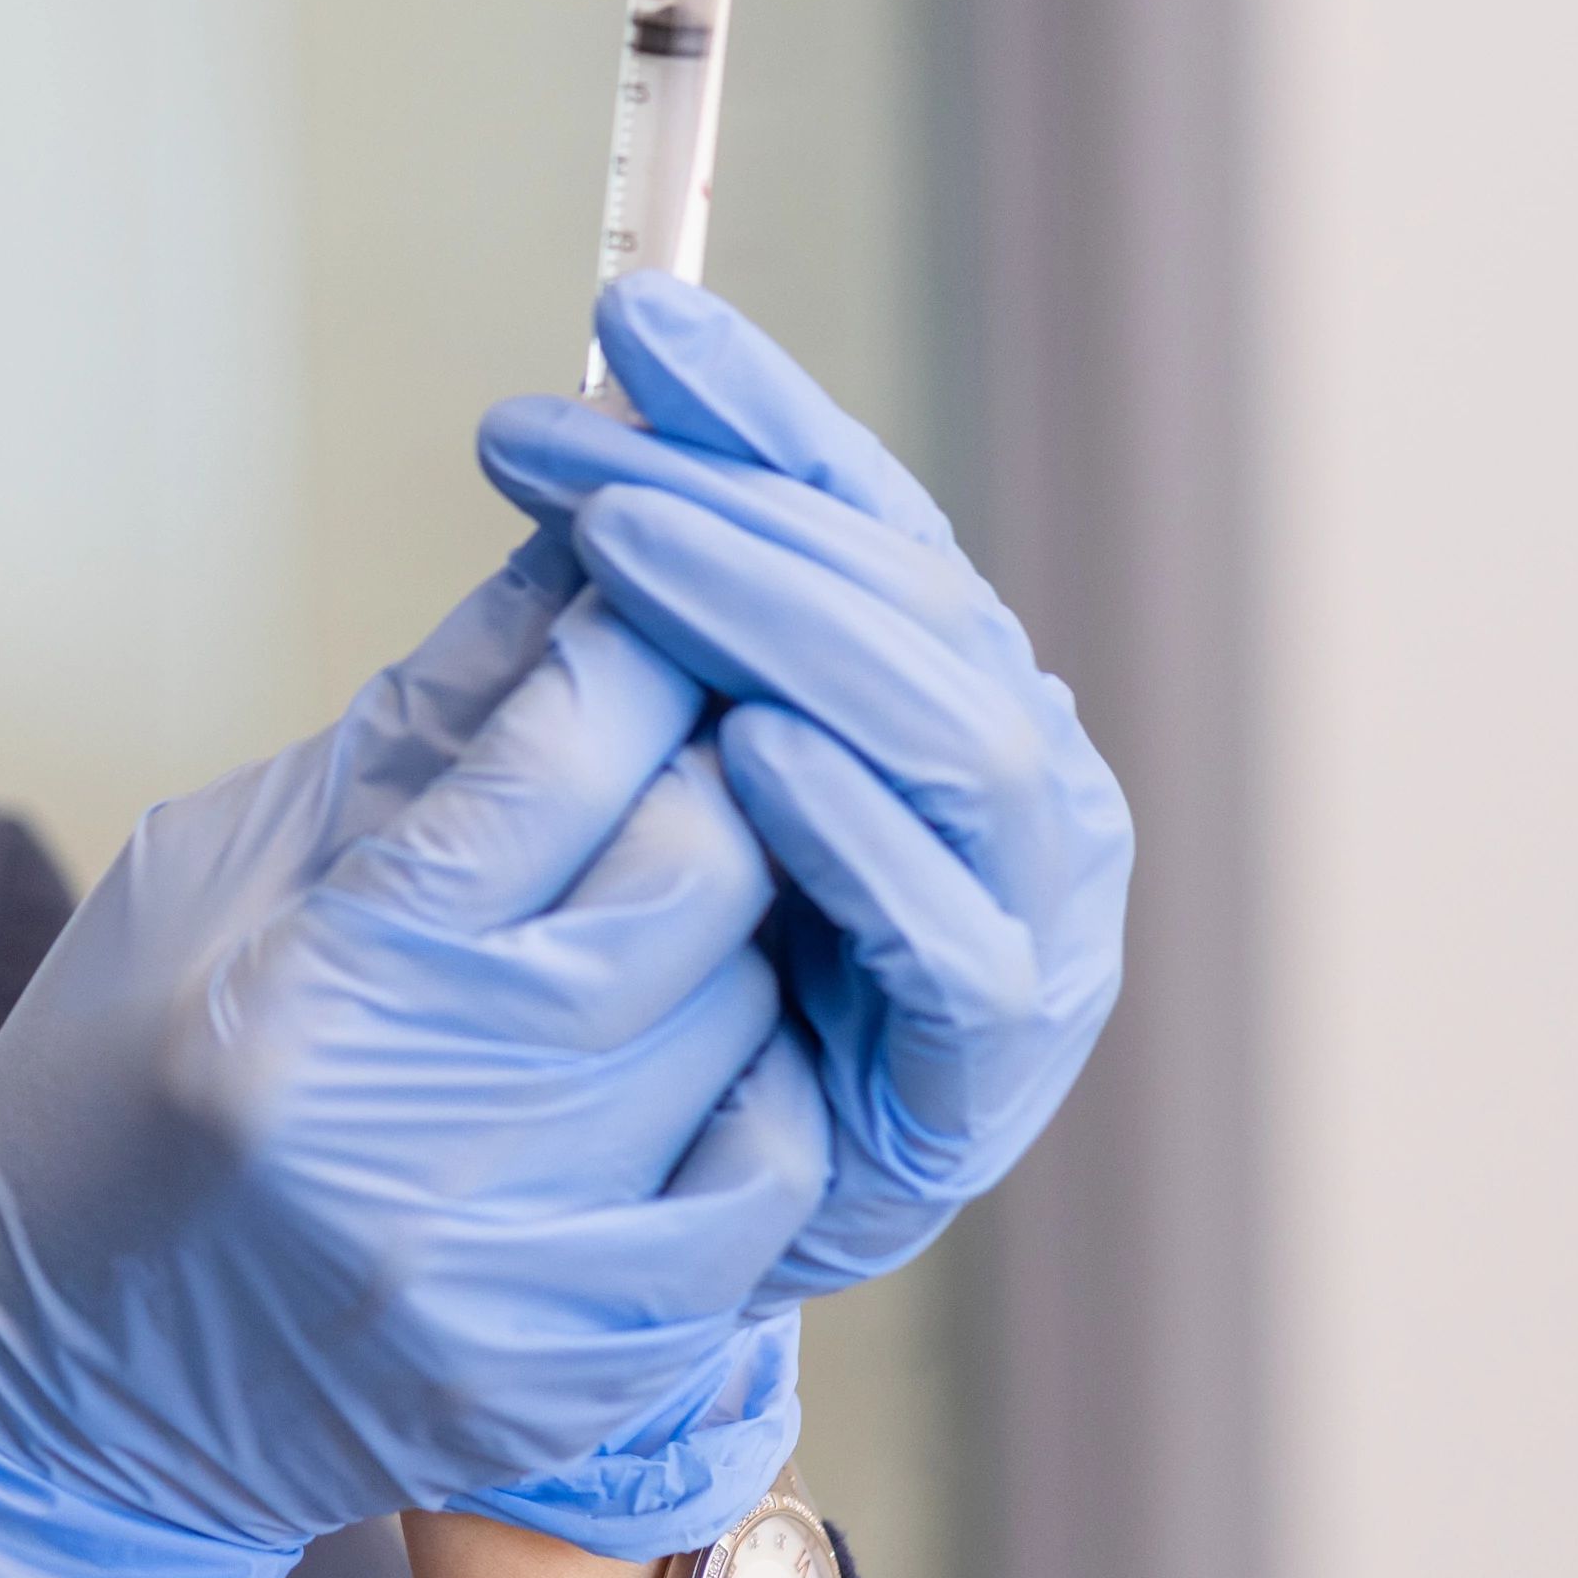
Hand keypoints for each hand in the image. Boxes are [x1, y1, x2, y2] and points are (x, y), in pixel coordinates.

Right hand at [0, 566, 824, 1577]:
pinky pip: (764, 1178)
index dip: (629, 644)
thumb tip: (576, 552)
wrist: (48, 1410)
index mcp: (292, 1003)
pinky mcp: (568, 1376)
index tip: (662, 574)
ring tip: (704, 855)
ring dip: (747, 916)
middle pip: (694, 881)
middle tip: (716, 697)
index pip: (547, 768)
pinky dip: (754, 1074)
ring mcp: (508, 1287)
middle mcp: (413, 1154)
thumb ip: (408, 734)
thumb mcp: (202, 876)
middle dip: (721, 758)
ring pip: (750, 1016)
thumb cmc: (103, 1099)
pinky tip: (699, 1027)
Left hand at [482, 274, 1130, 1302]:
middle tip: (582, 446)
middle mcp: (997, 785)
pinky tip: (755, 757)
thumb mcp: (558, 783)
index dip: (757, 411)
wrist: (570, 1257)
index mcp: (908, 694)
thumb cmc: (569, 988)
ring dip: (796, 629)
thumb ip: (594, 644)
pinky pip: (950, 944)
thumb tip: (571, 437)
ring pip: (958, 737)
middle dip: (744, 499)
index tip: (629, 320)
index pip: (854, 513)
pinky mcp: (982, 1081)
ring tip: (645, 545)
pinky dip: (862, 840)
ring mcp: (1019, 924)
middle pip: (909, 599)